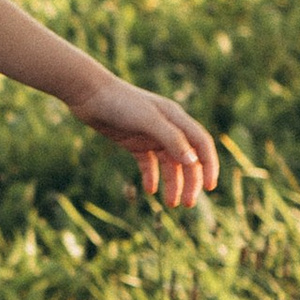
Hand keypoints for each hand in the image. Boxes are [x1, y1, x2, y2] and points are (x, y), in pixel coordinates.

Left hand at [73, 76, 218, 209]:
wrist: (89, 95)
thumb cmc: (120, 103)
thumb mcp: (148, 120)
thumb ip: (171, 138)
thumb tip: (193, 161)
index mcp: (176, 119)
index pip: (201, 144)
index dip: (209, 165)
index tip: (210, 187)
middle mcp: (168, 128)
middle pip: (187, 159)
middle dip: (190, 182)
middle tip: (188, 204)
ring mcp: (151, 136)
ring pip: (169, 164)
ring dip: (173, 184)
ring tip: (170, 204)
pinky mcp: (134, 143)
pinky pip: (148, 164)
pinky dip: (151, 177)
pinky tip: (150, 190)